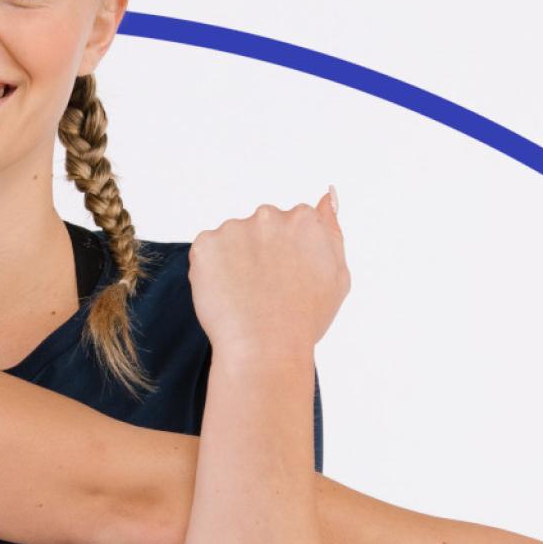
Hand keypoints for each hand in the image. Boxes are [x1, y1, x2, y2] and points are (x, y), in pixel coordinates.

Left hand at [189, 186, 348, 363]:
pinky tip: (226, 295)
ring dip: (234, 261)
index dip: (286, 256)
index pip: (290, 225)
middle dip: (259, 253)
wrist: (265, 349)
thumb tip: (327, 194)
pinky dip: (211, 272)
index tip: (287, 280)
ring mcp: (234, 229)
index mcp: (304, 219)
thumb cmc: (305, 319)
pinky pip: (206, 253)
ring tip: (245, 296)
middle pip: (259, 229)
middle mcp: (269, 216)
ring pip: (231, 241)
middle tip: (264, 291)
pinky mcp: (205, 245)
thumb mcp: (337, 274)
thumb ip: (331, 229)